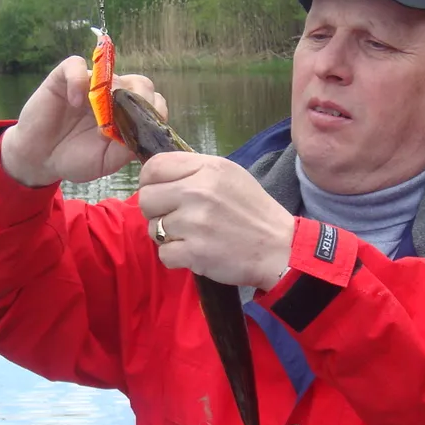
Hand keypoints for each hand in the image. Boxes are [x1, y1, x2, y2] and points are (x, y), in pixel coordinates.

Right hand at [0, 56, 164, 185]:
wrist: (40, 158)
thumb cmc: (75, 158)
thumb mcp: (106, 161)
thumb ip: (126, 148)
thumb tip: (142, 132)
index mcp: (126, 114)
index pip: (151, 102)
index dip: (153, 110)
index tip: (144, 127)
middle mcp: (112, 96)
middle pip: (139, 83)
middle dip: (139, 99)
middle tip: (127, 119)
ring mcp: (89, 85)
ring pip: (112, 74)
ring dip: (110, 94)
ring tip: (100, 118)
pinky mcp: (64, 78)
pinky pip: (76, 65)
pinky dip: (77, 79)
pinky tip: (75, 102)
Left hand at [137, 154, 294, 290]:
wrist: (278, 248)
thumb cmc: (252, 211)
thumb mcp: (229, 175)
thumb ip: (195, 170)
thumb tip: (158, 175)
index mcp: (207, 168)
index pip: (154, 167)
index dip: (149, 182)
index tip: (160, 193)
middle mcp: (198, 191)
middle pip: (146, 198)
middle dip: (156, 211)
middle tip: (175, 219)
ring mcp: (194, 223)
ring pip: (153, 228)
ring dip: (167, 236)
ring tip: (192, 236)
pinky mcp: (194, 252)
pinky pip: (163, 254)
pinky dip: (176, 257)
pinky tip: (195, 252)